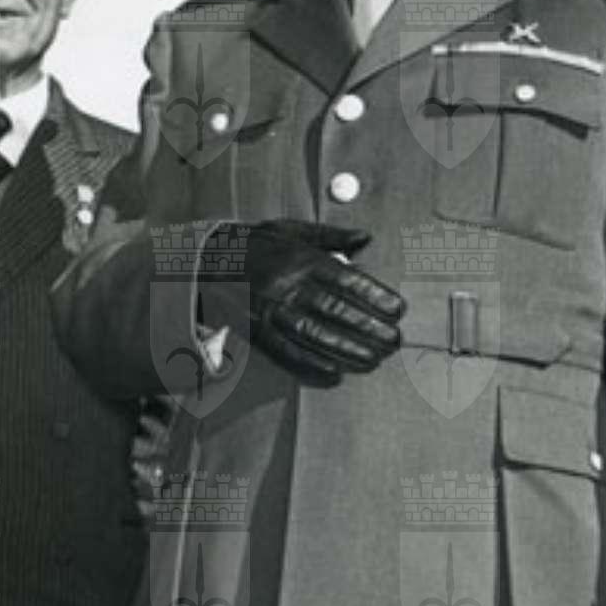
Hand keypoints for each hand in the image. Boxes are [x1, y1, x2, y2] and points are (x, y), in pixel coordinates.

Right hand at [200, 220, 404, 384]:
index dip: (374, 297)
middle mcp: (287, 285)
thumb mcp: (291, 230)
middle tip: (395, 341)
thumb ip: (330, 236)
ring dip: (349, 352)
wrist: (208, 260)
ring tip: (375, 360)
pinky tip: (337, 375)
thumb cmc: (258, 244)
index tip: (397, 309)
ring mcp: (271, 311)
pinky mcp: (257, 331)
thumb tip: (366, 239)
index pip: (346, 279)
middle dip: (370, 329)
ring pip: (316, 337)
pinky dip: (314, 368)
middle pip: (336, 311)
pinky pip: (289, 355)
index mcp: (300, 259)